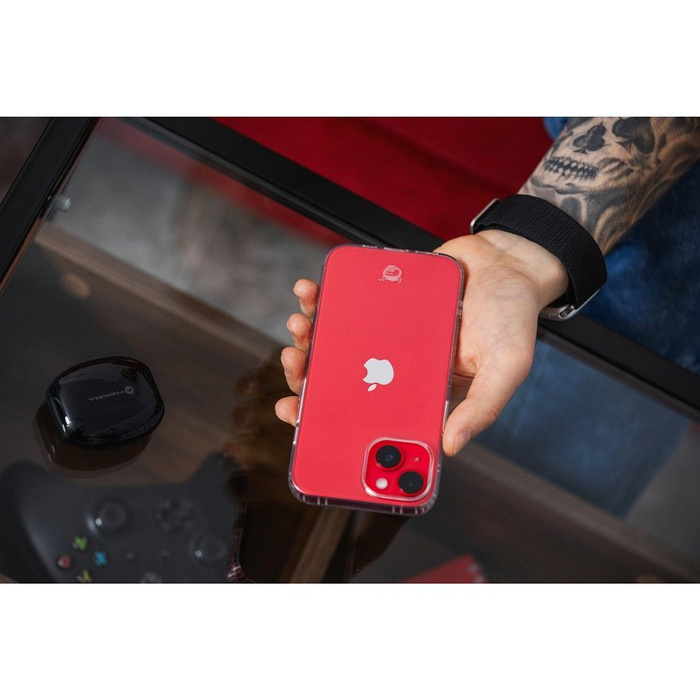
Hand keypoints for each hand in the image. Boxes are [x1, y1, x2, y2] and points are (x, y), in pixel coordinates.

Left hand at [275, 231, 567, 455]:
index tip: (298, 417)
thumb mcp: (507, 367)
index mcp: (419, 393)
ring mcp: (384, 335)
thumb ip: (482, 407)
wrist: (508, 262)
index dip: (330, 422)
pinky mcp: (381, 302)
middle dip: (306, 376)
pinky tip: (309, 291)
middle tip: (294, 363)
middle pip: (339, 381)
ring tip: (300, 325)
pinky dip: (322, 298)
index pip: (370, 416)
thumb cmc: (512, 318)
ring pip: (334, 344)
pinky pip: (343, 303)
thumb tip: (451, 446)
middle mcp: (396, 369)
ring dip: (308, 337)